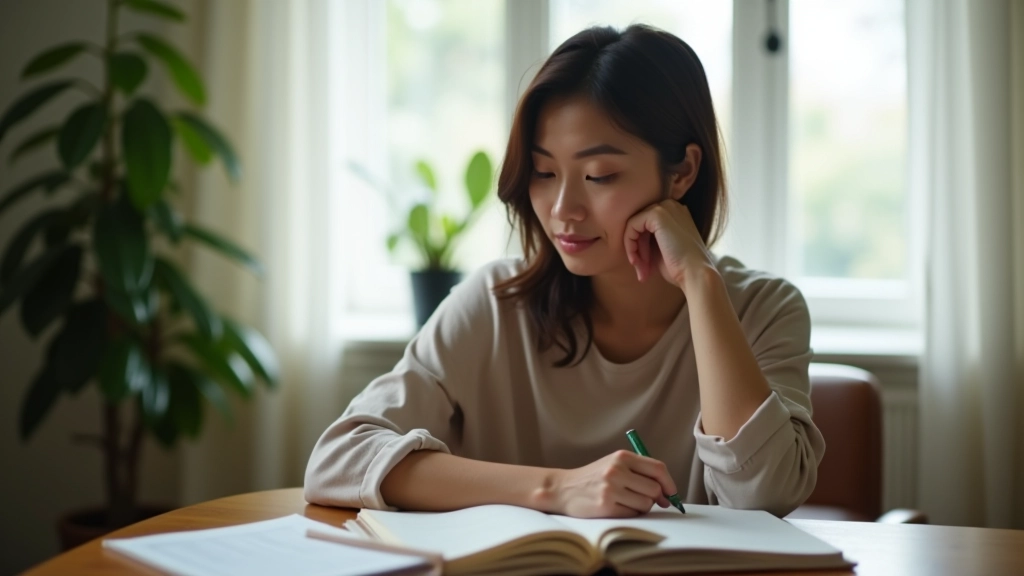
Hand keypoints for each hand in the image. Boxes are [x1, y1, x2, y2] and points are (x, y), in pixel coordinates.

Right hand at [552, 451, 674, 517]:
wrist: (563, 489)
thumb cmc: (594, 477)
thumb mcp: (614, 464)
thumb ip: (639, 472)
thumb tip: (667, 493)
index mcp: (622, 457)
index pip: (658, 469)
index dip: (669, 483)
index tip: (672, 493)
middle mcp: (616, 471)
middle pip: (654, 489)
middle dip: (656, 498)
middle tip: (649, 500)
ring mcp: (611, 489)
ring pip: (646, 504)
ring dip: (642, 507)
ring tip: (627, 502)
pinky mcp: (606, 507)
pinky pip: (633, 515)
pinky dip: (630, 514)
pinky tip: (618, 508)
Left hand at [623, 200, 715, 290]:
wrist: (695, 274)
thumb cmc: (680, 267)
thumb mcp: (660, 249)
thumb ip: (647, 239)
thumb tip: (628, 241)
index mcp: (674, 213)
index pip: (646, 225)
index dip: (641, 247)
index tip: (644, 266)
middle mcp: (671, 206)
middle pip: (639, 225)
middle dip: (637, 249)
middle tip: (642, 271)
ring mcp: (665, 208)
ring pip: (634, 225)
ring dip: (633, 249)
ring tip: (641, 270)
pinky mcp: (657, 214)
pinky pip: (632, 225)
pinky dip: (630, 245)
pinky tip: (637, 261)